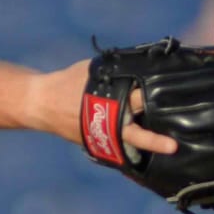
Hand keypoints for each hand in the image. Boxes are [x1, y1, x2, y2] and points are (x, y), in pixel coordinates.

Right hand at [50, 60, 176, 154]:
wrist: (40, 104)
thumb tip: (140, 64)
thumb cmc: (66, 83)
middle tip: (173, 146)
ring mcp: (100, 138)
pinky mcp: (95, 145)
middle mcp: (106, 124)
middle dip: (154, 140)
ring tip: (165, 148)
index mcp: (109, 102)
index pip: (139, 100)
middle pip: (136, 134)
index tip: (171, 101)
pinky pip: (117, 147)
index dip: (154, 99)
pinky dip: (130, 146)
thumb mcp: (92, 71)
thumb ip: (116, 71)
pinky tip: (144, 146)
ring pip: (128, 146)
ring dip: (145, 145)